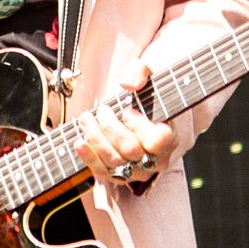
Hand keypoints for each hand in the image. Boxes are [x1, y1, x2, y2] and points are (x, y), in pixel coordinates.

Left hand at [74, 59, 176, 194]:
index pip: (157, 140)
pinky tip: (78, 142)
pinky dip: (88, 157)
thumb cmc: (146, 92)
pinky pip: (104, 172)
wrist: (141, 111)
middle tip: (102, 110)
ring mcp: (138, 170)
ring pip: (115, 162)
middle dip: (110, 127)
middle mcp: (156, 159)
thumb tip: (128, 83)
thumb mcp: (148, 74)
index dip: (139, 126)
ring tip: (86, 119)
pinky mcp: (121, 175)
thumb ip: (140, 72)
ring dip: (95, 138)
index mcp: (170, 137)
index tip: (127, 111)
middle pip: (130, 150)